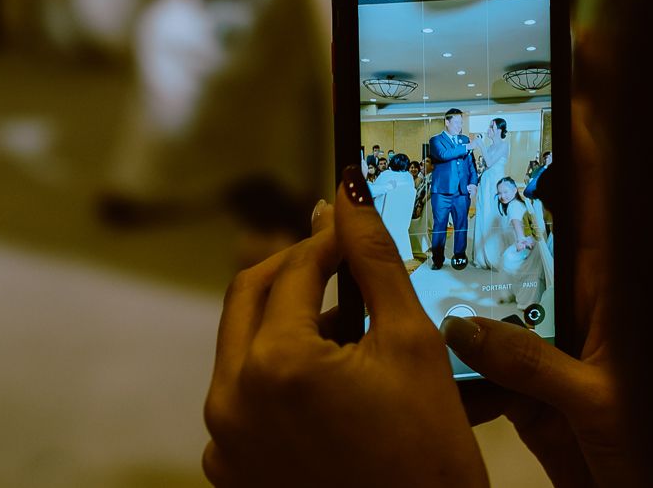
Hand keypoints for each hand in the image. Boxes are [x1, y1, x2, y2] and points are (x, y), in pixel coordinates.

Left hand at [203, 168, 487, 487]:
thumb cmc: (427, 459)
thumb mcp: (411, 345)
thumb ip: (373, 261)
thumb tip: (348, 193)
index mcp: (273, 364)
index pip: (292, 268)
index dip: (328, 238)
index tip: (355, 225)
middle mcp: (230, 401)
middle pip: (250, 298)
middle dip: (295, 272)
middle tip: (341, 261)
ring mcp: (225, 443)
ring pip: (244, 348)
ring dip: (287, 323)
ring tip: (348, 327)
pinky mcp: (231, 474)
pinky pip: (244, 401)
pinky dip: (280, 377)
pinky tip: (332, 382)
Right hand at [449, 115, 632, 487]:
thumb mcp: (601, 406)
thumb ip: (534, 366)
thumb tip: (465, 327)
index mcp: (615, 292)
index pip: (601, 190)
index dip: (586, 126)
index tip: (571, 61)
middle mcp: (582, 302)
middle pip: (543, 216)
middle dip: (508, 168)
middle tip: (465, 121)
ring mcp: (554, 338)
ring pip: (502, 275)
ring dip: (467, 250)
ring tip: (422, 205)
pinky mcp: (531, 384)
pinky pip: (481, 347)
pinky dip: (452, 334)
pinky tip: (417, 313)